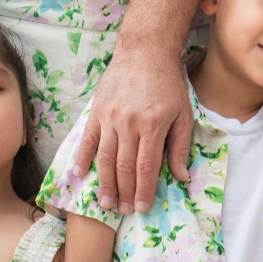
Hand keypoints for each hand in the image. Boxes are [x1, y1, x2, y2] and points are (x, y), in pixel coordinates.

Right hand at [72, 44, 190, 212]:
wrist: (145, 51)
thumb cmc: (168, 83)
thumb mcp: (183, 112)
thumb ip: (180, 145)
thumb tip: (181, 176)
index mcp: (153, 126)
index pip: (146, 167)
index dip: (143, 191)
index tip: (141, 208)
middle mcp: (129, 123)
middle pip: (124, 167)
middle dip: (123, 192)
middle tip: (121, 211)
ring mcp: (110, 117)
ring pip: (105, 157)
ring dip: (104, 183)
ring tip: (104, 203)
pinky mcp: (97, 110)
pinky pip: (87, 139)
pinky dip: (82, 158)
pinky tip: (79, 175)